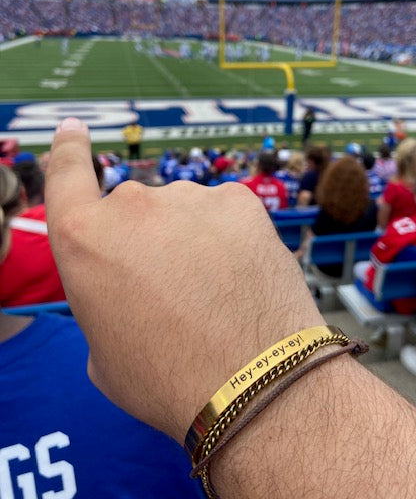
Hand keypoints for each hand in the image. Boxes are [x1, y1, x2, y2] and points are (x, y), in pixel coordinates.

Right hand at [46, 118, 322, 443]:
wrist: (252, 382)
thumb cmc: (167, 378)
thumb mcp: (102, 351)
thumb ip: (103, 296)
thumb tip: (125, 285)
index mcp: (84, 238)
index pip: (67, 174)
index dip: (70, 150)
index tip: (74, 130)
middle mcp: (131, 205)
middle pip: (135, 210)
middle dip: (148, 241)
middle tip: (174, 291)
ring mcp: (188, 197)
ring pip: (183, 211)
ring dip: (192, 239)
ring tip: (214, 292)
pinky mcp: (238, 199)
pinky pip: (224, 211)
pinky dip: (229, 236)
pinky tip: (240, 274)